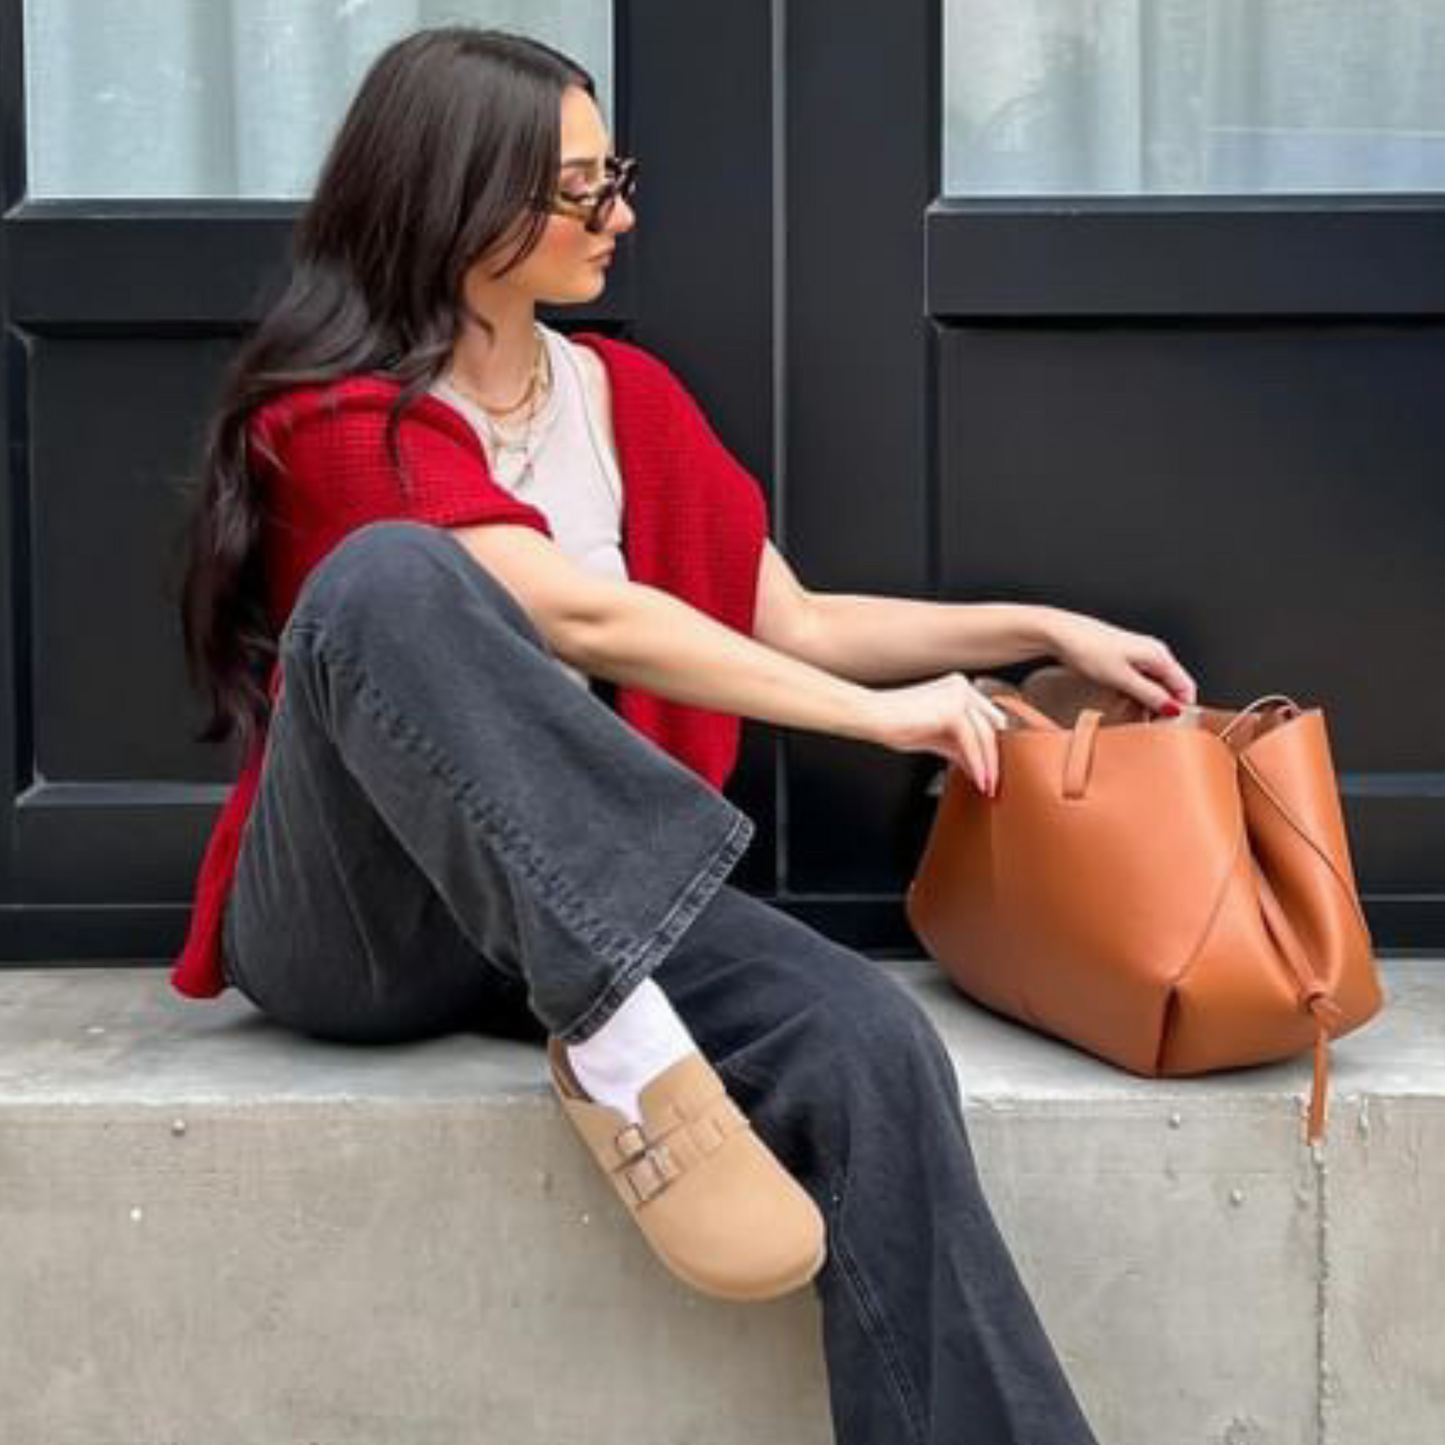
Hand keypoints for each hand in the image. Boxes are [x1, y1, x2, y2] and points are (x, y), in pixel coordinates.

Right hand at [863, 673, 1010, 794]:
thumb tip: (978, 766)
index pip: (988, 719)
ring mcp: (959, 695)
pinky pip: (972, 742)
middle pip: (992, 726)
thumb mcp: (936, 737)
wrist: (870, 715)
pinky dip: (977, 764)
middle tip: (994, 781)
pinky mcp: (953, 710)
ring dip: (989, 764)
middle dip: (995, 756)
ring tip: (988, 785)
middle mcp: (963, 687)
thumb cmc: (894, 723)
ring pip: (986, 735)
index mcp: (959, 688)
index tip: (992, 769)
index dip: (993, 746)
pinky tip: (978, 779)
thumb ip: (958, 747)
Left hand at [1046, 613, 1197, 713]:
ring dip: (1150, 702)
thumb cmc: (1088, 649)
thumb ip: (1150, 694)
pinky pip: (1141, 680)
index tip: (1170, 727)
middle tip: (1152, 726)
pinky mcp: (1125, 658)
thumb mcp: (1121, 678)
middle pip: (1172, 686)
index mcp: (1158, 654)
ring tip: (1136, 717)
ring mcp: (1139, 654)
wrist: (1060, 633)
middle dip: (1165, 707)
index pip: (1186, 686)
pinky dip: (1137, 694)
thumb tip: (1173, 708)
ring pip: (1156, 684)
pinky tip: (1125, 703)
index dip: (1183, 709)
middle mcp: (1153, 652)